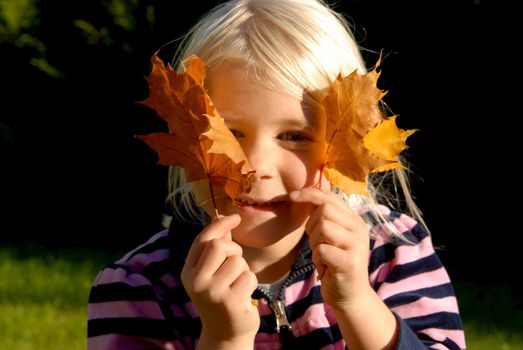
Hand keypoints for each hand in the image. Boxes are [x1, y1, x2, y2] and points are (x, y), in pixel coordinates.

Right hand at [181, 214, 258, 346]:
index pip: (203, 239)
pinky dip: (251, 283)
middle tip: (236, 265)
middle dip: (234, 250)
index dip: (220, 225)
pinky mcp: (230, 302)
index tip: (235, 217)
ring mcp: (212, 293)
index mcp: (188, 271)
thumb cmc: (221, 296)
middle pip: (219, 246)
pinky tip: (243, 296)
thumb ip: (216, 246)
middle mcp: (196, 282)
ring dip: (244, 270)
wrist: (225, 333)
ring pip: (238, 262)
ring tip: (238, 285)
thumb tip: (221, 217)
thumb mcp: (213, 271)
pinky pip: (249, 277)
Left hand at [290, 187, 372, 308]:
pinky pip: (322, 250)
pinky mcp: (350, 262)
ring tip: (321, 256)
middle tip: (316, 243)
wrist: (350, 296)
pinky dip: (317, 258)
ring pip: (323, 227)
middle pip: (324, 210)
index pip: (330, 196)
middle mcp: (359, 228)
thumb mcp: (331, 236)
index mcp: (354, 219)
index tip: (291, 196)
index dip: (308, 194)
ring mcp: (357, 245)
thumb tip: (304, 194)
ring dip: (314, 243)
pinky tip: (324, 267)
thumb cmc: (335, 263)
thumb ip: (323, 216)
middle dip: (311, 226)